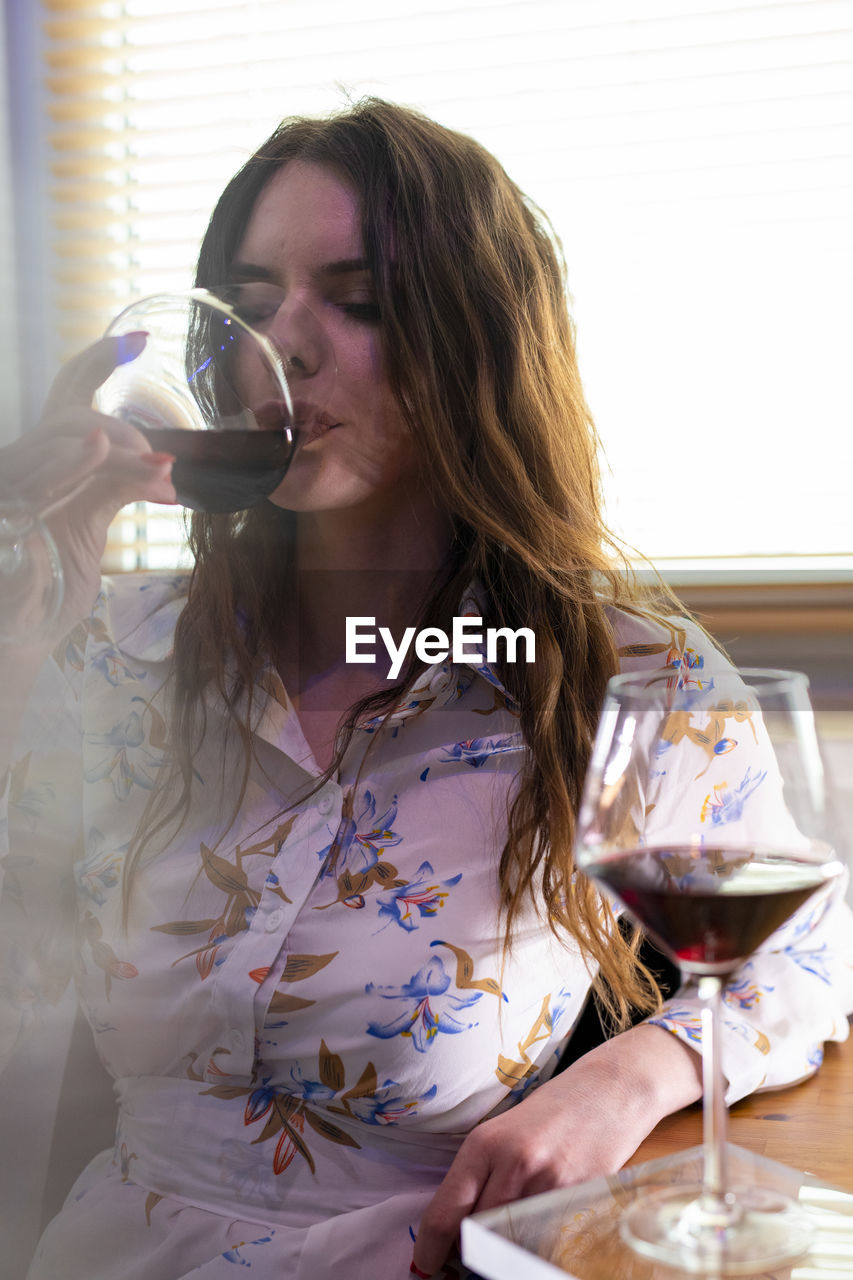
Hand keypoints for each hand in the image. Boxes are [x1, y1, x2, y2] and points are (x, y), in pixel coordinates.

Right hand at [0, 331, 175, 645]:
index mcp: (44, 461)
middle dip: (122, 429)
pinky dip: (71, 460)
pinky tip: (98, 447)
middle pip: (71, 414)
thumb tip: (163, 468)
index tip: (140, 338)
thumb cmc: (47, 589)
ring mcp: (9, 483)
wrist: (11, 637)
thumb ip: (115, 489)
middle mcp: (21, 462)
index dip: (99, 361)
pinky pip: (40, 474)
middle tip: (162, 463)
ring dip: (118, 453)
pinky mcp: (5, 507)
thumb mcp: (88, 529)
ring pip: (66, 439)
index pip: (69, 396)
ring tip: (158, 474)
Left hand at [410, 1023, 702, 1276]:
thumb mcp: (503, 1133)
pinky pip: (546, 1240)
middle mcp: (513, 1164)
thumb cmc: (551, 1111)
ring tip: (505, 1238)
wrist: (609, 1090)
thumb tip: (454, 1229)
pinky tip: (539, 1230)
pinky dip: (537, 1244)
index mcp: (484, 1144)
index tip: (427, 1264)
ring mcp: (548, 1184)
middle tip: (465, 1258)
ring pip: (510, 1243)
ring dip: (502, 1251)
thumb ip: (480, 1176)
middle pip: (475, 1235)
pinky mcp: (580, 1198)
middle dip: (467, 1253)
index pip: (444, 1214)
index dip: (431, 1250)